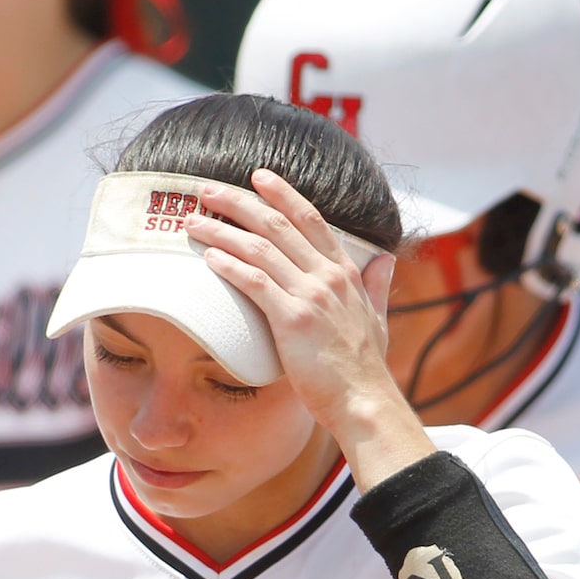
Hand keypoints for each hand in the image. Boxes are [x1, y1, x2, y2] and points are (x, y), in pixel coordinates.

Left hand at [183, 172, 405, 442]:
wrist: (364, 402)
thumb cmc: (365, 368)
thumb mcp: (378, 318)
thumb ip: (377, 285)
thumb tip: (386, 259)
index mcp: (346, 273)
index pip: (311, 219)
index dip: (283, 193)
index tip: (258, 176)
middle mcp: (328, 277)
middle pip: (278, 224)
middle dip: (239, 202)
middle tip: (207, 189)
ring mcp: (311, 295)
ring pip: (259, 247)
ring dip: (222, 230)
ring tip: (194, 221)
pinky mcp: (292, 319)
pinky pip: (254, 282)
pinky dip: (229, 265)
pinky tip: (208, 256)